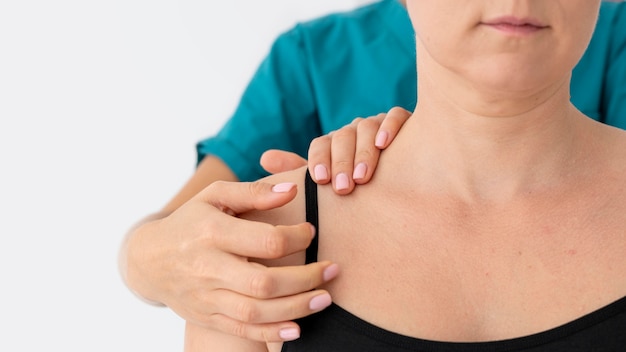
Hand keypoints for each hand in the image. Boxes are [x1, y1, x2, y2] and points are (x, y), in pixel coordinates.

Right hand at [123, 181, 337, 341]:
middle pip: (264, 282)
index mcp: (212, 232)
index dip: (297, 238)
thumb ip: (253, 192)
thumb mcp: (215, 196)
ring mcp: (206, 297)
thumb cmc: (192, 221)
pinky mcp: (207, 317)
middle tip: (333, 270)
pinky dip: (271, 334)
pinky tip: (298, 329)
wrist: (149, 259)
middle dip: (305, 279)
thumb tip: (292, 191)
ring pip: (256, 311)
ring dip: (297, 308)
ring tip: (325, 298)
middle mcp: (208, 267)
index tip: (312, 231)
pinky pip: (242, 331)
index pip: (265, 241)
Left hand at [308, 106, 410, 193]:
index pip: (321, 145)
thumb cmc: (358, 187)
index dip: (319, 160)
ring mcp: (378, 125)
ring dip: (363, 152)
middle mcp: (354, 131)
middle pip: (343, 137)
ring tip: (362, 176)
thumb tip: (265, 158)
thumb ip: (298, 171)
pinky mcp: (405, 122)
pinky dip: (388, 126)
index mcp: (334, 144)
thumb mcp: (330, 181)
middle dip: (341, 162)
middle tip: (343, 187)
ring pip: (367, 127)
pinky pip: (395, 115)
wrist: (399, 188)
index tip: (321, 180)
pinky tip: (384, 144)